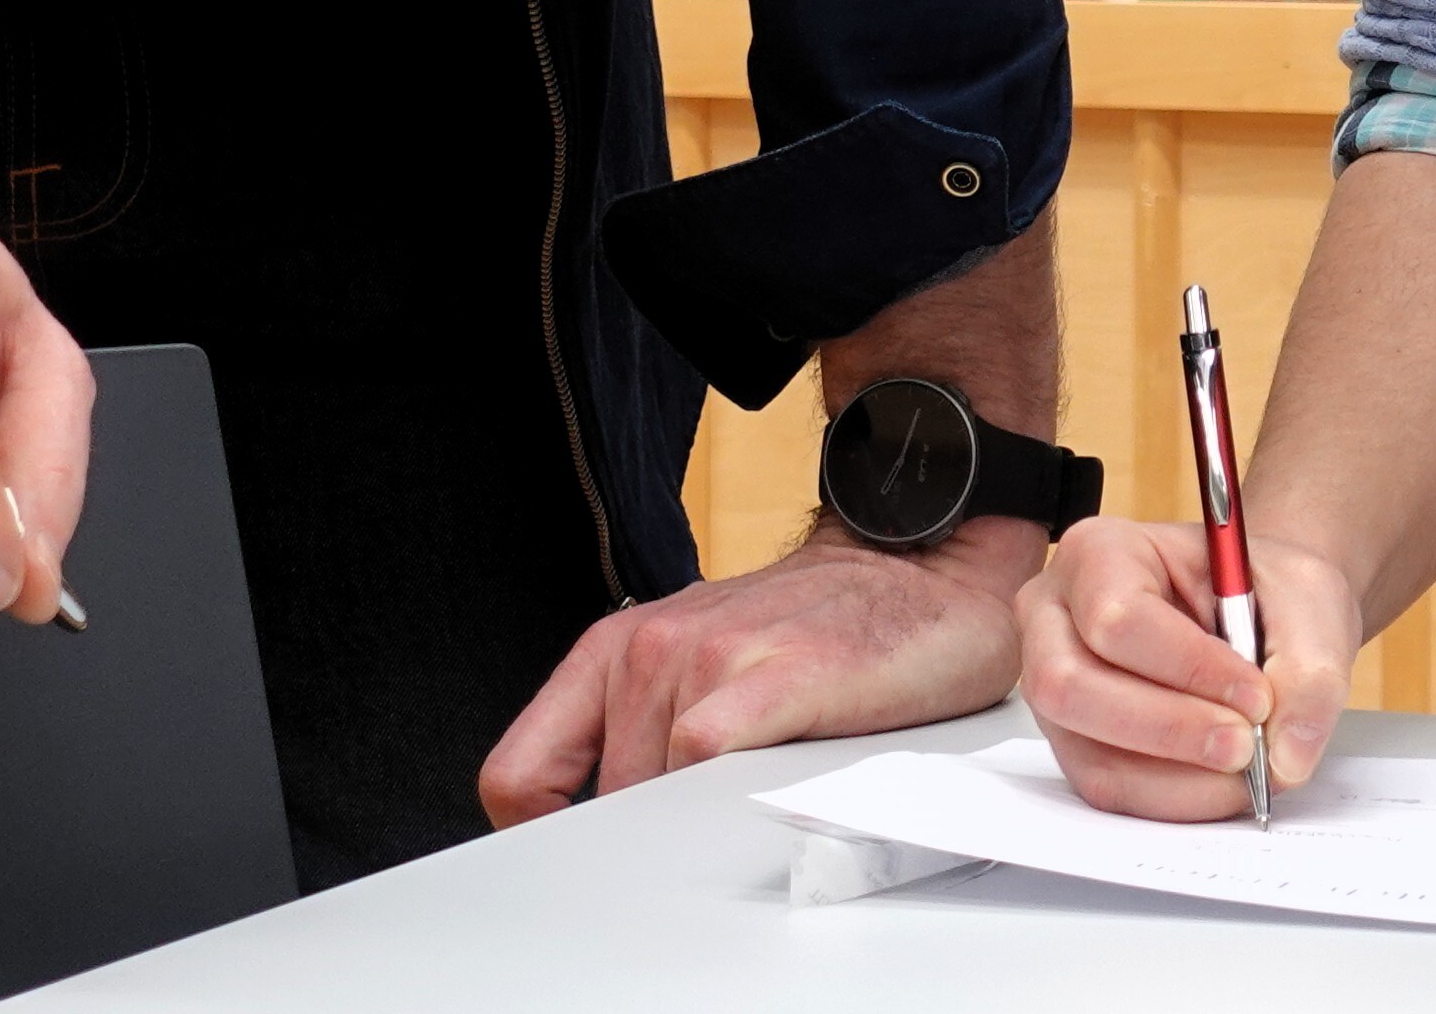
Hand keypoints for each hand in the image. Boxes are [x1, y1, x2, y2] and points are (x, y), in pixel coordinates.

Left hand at [478, 521, 1033, 822]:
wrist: (919, 568)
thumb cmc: (814, 629)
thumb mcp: (697, 666)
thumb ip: (636, 732)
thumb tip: (590, 835)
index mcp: (618, 648)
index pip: (516, 775)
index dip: (539, 839)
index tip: (581, 866)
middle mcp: (652, 645)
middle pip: (602, 802)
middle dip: (646, 832)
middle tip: (707, 821)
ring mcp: (712, 655)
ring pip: (653, 791)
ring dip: (696, 818)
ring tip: (755, 786)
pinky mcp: (780, 675)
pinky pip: (707, 762)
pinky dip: (726, 798)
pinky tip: (770, 785)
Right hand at [1018, 514, 1361, 818]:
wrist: (1263, 617)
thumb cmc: (1267, 592)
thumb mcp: (1307, 600)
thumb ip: (1310, 673)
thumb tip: (1285, 759)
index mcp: (1100, 552)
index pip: (1118, 618)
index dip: (1189, 667)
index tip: (1258, 694)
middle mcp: (1056, 619)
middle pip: (1073, 689)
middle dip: (1170, 729)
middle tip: (1246, 745)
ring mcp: (1055, 688)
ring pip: (1090, 755)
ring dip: (1179, 780)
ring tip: (1245, 767)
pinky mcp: (1077, 745)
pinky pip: (1108, 790)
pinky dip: (1174, 799)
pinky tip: (1221, 781)